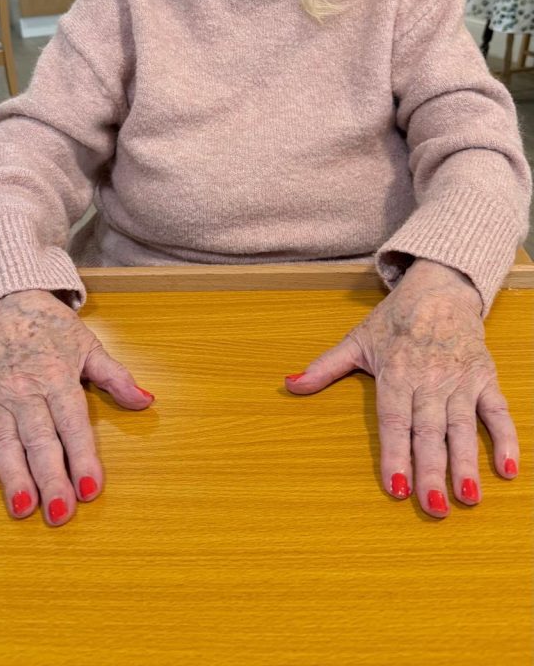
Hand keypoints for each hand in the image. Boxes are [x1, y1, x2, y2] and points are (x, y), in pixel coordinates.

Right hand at [0, 290, 154, 526]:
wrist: (8, 304)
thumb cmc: (51, 329)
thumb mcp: (89, 347)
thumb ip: (116, 378)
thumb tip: (146, 401)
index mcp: (58, 377)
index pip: (73, 424)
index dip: (83, 457)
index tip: (92, 488)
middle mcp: (26, 391)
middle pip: (40, 440)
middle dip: (51, 478)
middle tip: (61, 512)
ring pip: (6, 444)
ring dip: (14, 478)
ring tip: (24, 508)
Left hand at [285, 259, 518, 517]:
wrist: (441, 287)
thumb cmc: (396, 318)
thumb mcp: (357, 340)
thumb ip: (325, 367)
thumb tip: (289, 385)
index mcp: (396, 374)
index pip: (394, 422)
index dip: (395, 455)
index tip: (397, 487)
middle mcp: (429, 381)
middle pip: (429, 432)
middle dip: (431, 471)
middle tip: (433, 508)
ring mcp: (460, 381)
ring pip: (463, 427)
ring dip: (466, 463)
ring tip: (468, 498)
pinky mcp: (485, 378)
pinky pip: (499, 412)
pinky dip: (506, 440)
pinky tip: (507, 470)